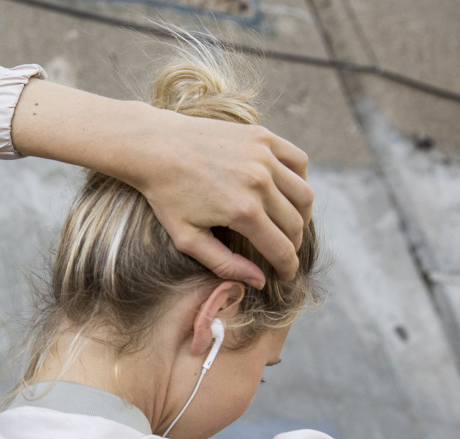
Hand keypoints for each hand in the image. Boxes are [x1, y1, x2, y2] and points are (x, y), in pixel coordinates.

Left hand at [12, 79, 312, 287]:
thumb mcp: (188, 239)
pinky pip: (299, 162)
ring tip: (288, 226)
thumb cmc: (167, 196)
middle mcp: (260, 182)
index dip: (288, 268)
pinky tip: (286, 193)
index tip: (285, 275)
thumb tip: (259, 281)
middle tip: (282, 253)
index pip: (282, 249)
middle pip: (296, 224)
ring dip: (302, 216)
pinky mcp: (263, 136)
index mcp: (243, 211)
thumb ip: (225, 264)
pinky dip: (300, 180)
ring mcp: (264, 155)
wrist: (154, 145)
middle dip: (293, 245)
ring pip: (304, 195)